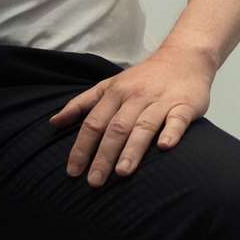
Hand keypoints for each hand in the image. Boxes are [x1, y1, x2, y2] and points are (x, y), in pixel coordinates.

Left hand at [49, 46, 213, 185]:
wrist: (184, 57)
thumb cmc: (143, 78)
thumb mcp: (109, 84)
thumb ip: (82, 103)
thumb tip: (54, 123)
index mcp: (115, 93)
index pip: (94, 123)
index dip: (82, 147)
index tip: (73, 172)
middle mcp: (136, 96)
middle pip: (116, 128)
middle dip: (104, 156)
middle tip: (94, 182)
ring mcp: (161, 100)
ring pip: (144, 126)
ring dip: (132, 149)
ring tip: (123, 173)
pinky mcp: (185, 104)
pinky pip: (178, 119)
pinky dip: (171, 132)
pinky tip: (164, 147)